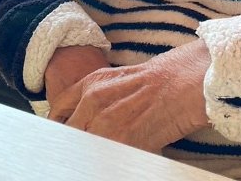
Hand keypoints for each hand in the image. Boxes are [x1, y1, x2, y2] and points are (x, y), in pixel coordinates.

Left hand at [48, 39, 210, 152]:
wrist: (182, 83)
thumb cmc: (157, 81)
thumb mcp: (116, 80)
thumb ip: (95, 98)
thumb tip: (84, 120)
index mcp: (89, 85)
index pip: (58, 112)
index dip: (60, 126)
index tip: (64, 136)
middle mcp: (92, 101)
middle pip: (70, 132)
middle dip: (76, 142)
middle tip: (85, 149)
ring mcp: (105, 122)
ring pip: (85, 147)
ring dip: (93, 154)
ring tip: (108, 152)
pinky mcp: (121, 140)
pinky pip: (106, 157)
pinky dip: (111, 160)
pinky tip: (122, 156)